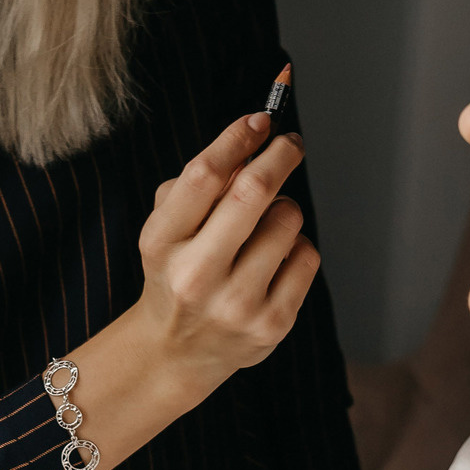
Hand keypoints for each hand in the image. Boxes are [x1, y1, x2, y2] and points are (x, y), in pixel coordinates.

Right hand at [135, 114, 317, 398]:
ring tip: (266, 224)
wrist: (177, 350)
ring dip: (285, 208)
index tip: (260, 120)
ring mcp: (236, 304)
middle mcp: (195, 275)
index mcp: (161, 243)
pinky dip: (297, 245)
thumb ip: (199, 186)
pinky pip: (307, 255)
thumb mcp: (168, 228)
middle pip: (253, 191)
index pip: (204, 175)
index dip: (237, 139)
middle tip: (291, 143)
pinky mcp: (272, 324)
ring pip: (288, 220)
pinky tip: (276, 259)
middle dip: (281, 155)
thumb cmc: (178, 269)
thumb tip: (254, 144)